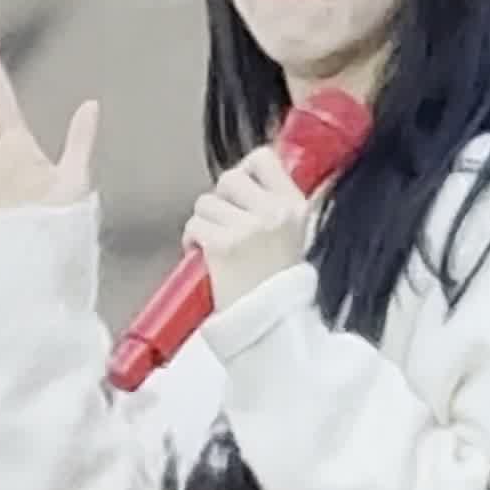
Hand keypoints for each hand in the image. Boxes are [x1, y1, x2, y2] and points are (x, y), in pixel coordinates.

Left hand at [185, 144, 320, 309]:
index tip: (240, 192)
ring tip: (217, 247)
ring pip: (206, 202)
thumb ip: (278, 209)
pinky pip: (194, 225)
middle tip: (225, 225)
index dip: (246, 170)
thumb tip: (249, 183)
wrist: (274, 329)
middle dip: (221, 200)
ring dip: (205, 222)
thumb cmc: (283, 292)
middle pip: (229, 178)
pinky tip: (204, 257)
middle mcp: (274, 213)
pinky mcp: (222, 245)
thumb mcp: (298, 239)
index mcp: (296, 207)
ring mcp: (248, 228)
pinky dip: (192, 240)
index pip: (264, 159)